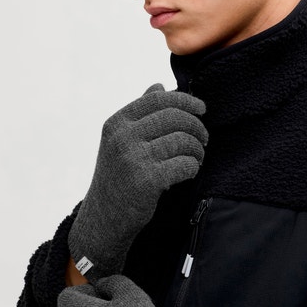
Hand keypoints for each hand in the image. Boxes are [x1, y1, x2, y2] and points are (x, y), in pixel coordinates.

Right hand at [68, 83, 207, 280]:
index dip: (186, 100)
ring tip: (196, 158)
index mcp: (117, 123)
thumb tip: (159, 85)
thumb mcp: (120, 141)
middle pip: (175, 117)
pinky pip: (185, 164)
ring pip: (183, 140)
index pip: (159, 99)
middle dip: (197, 127)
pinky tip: (189, 172)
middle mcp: (122, 137)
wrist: (103, 220)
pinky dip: (193, 167)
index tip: (201, 109)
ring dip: (197, 149)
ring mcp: (133, 158)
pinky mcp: (147, 181)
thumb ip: (140, 114)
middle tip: (203, 140)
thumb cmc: (117, 178)